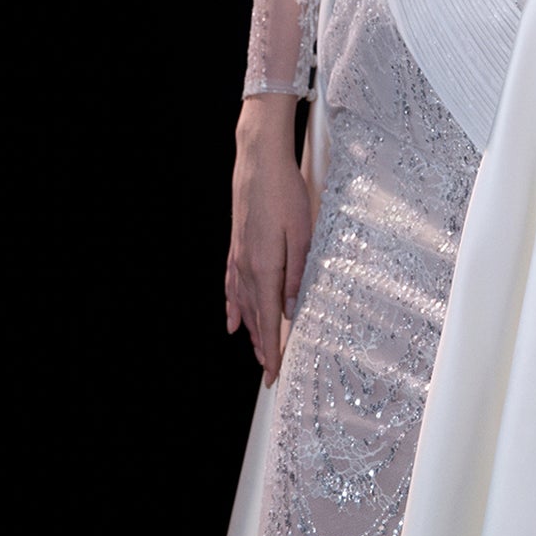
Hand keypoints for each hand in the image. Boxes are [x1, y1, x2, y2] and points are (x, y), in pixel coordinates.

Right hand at [225, 97, 312, 386]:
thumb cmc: (285, 192)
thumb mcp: (302, 232)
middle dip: (262, 347)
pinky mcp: (237, 245)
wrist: (259, 161)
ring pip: (244, 303)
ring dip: (251, 330)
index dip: (272, 350)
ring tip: (256, 352)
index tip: (274, 375)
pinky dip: (233, 305)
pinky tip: (233, 319)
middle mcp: (248, 267)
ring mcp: (239, 256)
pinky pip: (232, 284)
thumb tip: (292, 309)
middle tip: (269, 373)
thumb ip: (297, 273)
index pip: (270, 320)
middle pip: (255, 317)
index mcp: (266, 267)